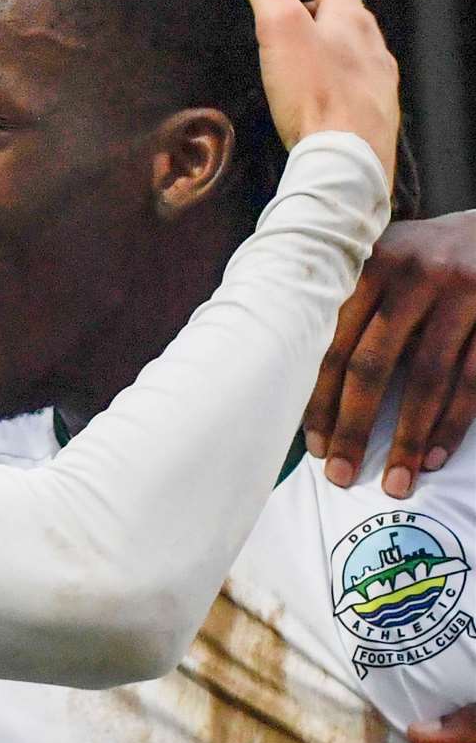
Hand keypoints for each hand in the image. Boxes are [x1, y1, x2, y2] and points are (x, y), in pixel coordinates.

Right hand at [235, 0, 399, 183]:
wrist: (347, 162)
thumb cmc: (314, 95)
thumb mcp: (279, 28)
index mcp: (351, 19)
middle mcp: (372, 45)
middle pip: (344, 8)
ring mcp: (377, 81)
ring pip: (352, 46)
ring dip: (326, 35)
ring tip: (298, 41)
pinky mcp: (372, 114)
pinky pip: (354, 80)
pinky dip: (334, 71)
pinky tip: (318, 89)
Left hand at [304, 212, 475, 495]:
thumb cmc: (417, 259)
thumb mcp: (376, 263)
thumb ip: (339, 303)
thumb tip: (285, 374)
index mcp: (365, 264)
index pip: (329, 340)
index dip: (317, 396)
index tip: (308, 445)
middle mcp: (410, 274)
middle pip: (371, 364)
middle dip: (353, 425)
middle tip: (338, 474)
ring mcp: (459, 293)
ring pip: (427, 379)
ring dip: (408, 438)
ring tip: (394, 483)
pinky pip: (472, 381)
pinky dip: (452, 425)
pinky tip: (435, 458)